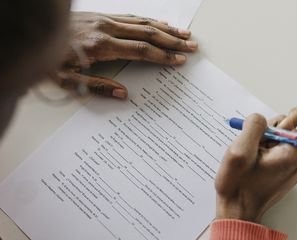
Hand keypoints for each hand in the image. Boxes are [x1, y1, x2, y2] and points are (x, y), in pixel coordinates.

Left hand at [54, 12, 197, 98]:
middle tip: (191, 46)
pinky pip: (132, 16)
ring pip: (142, 22)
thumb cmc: (50, 59)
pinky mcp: (101, 15)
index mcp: (100, 45)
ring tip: (185, 34)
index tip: (179, 60)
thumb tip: (124, 95)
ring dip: (166, 28)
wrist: (33, 32)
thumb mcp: (69, 80)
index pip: (141, 50)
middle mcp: (106, 28)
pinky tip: (161, 23)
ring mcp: (104, 19)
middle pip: (147, 33)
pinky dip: (150, 20)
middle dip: (173, 41)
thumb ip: (98, 87)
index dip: (162, 55)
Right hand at [215, 108, 296, 222]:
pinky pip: (281, 144)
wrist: (237, 211)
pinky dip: (266, 146)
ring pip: (285, 133)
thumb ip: (253, 126)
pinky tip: (255, 160)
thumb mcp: (239, 151)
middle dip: (272, 128)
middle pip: (296, 124)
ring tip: (253, 156)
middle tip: (255, 146)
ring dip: (266, 138)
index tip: (276, 126)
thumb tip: (260, 119)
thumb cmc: (238, 186)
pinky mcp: (289, 167)